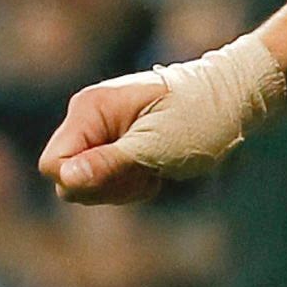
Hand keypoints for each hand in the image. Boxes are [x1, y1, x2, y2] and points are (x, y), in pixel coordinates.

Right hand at [38, 35, 286, 203]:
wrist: (233, 99)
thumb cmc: (199, 117)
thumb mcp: (155, 146)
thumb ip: (108, 163)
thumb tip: (65, 179)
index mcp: (90, 109)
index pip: (53, 164)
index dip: (82, 181)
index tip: (123, 175)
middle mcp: (88, 116)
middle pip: (67, 177)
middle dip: (104, 186)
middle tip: (145, 173)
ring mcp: (102, 130)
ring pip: (88, 182)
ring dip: (121, 186)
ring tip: (156, 168)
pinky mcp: (117, 143)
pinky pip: (107, 178)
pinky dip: (131, 182)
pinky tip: (157, 169)